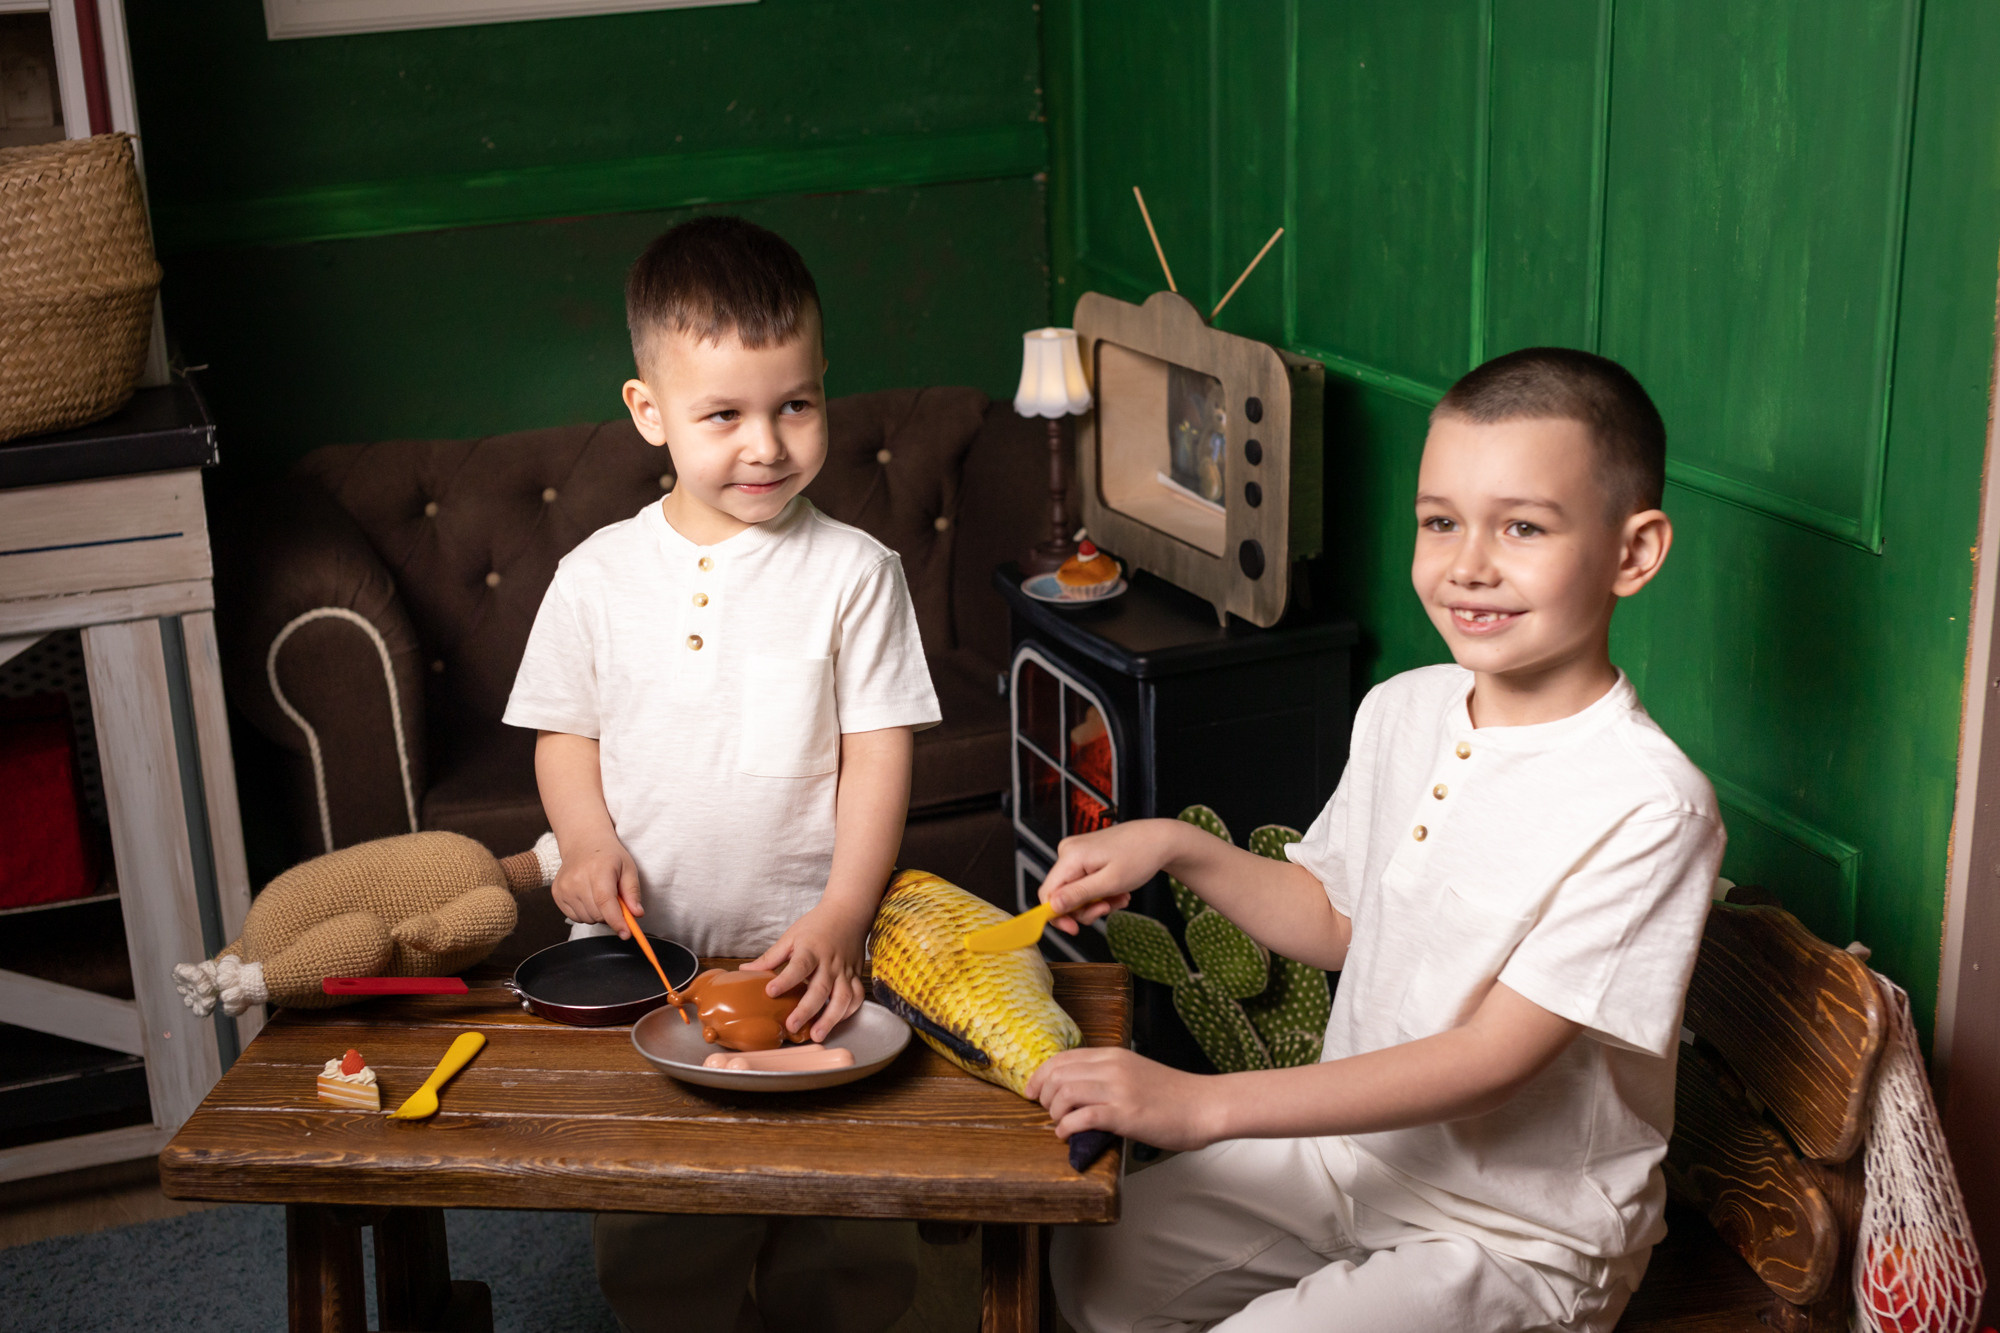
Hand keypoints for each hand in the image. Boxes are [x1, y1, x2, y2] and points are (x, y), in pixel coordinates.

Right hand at [550, 837, 641, 933]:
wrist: (584, 843)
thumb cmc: (609, 856)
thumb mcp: (628, 868)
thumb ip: (633, 892)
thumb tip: (637, 914)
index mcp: (598, 870)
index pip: (605, 903)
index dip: (617, 921)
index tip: (626, 933)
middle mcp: (577, 879)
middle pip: (597, 914)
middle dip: (611, 915)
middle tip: (615, 900)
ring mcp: (564, 887)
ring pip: (586, 919)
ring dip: (598, 914)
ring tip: (600, 894)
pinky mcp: (556, 894)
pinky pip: (575, 917)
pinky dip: (585, 913)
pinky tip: (588, 897)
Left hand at [746, 902, 871, 1041]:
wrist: (848, 912)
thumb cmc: (817, 925)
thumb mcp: (791, 936)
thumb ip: (770, 957)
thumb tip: (745, 971)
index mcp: (811, 949)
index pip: (799, 966)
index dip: (785, 980)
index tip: (770, 993)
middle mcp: (830, 962)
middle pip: (820, 988)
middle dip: (806, 1010)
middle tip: (792, 1026)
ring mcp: (845, 970)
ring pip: (843, 997)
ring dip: (831, 1018)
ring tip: (817, 1035)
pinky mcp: (856, 975)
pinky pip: (857, 997)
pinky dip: (848, 1011)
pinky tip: (836, 1021)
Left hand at [1025, 1047, 1224, 1151]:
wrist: (1204, 1105)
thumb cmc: (1173, 1095)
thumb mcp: (1135, 1073)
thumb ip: (1107, 1076)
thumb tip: (1076, 1091)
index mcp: (1113, 1055)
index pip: (1062, 1058)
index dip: (1040, 1075)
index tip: (1032, 1091)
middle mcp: (1112, 1067)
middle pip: (1057, 1074)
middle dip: (1043, 1095)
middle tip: (1048, 1111)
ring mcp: (1118, 1089)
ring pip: (1064, 1093)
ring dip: (1054, 1112)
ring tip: (1060, 1124)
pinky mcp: (1125, 1113)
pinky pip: (1082, 1117)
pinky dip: (1067, 1127)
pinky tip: (1068, 1135)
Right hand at [1037, 819, 1181, 933]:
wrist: (1158, 839)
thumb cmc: (1140, 855)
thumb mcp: (1110, 882)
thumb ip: (1079, 895)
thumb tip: (1053, 907)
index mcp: (1071, 856)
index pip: (1047, 893)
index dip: (1057, 915)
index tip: (1074, 929)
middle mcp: (1068, 852)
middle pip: (1062, 895)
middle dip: (1085, 908)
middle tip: (1108, 908)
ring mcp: (1076, 853)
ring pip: (1075, 892)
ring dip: (1097, 902)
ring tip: (1119, 897)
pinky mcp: (1084, 857)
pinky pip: (1084, 884)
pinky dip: (1100, 892)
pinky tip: (1117, 890)